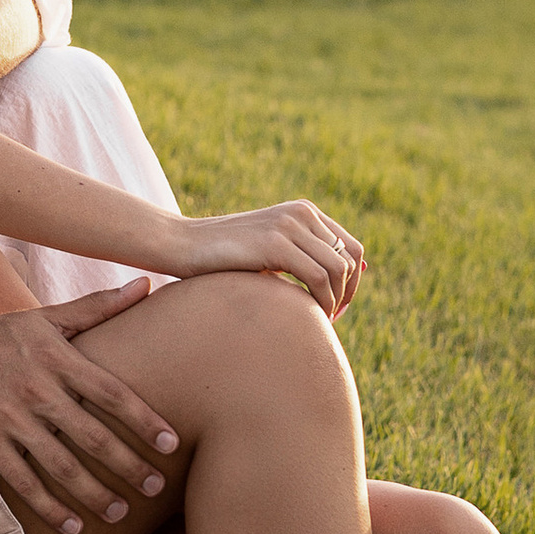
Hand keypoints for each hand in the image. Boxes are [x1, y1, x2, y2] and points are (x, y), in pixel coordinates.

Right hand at [0, 282, 179, 533]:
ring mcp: (10, 418)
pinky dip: (51, 507)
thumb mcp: (45, 316)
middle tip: (156, 486)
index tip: (171, 443)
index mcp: (56, 357)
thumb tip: (148, 283)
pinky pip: (24, 482)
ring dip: (95, 494)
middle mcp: (37, 389)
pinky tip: (75, 526)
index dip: (144, 419)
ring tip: (121, 512)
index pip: (111, 392)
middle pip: (93, 435)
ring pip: (62, 465)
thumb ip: (98, 306)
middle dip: (128, 465)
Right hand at [166, 201, 365, 319]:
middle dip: (347, 294)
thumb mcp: (268, 252)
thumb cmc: (222, 257)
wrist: (181, 244)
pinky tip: (308, 317)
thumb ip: (302, 259)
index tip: (338, 308)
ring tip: (317, 322)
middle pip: (350, 259)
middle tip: (330, 320)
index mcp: (303, 211)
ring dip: (335, 301)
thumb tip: (346, 279)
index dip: (353, 282)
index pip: (352, 248)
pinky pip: (318, 278)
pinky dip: (321, 302)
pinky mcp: (275, 243)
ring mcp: (289, 225)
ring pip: (338, 270)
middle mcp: (301, 212)